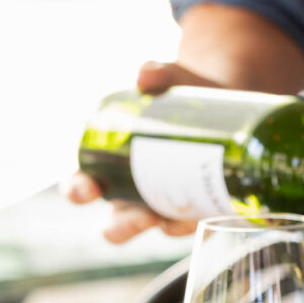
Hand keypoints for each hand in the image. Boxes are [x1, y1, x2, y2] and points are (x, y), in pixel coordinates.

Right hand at [62, 60, 219, 243]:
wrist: (225, 97)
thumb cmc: (182, 90)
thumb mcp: (172, 78)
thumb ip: (157, 73)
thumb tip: (145, 75)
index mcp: (110, 166)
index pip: (83, 186)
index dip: (78, 191)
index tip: (86, 189)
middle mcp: (134, 193)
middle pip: (117, 224)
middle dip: (122, 226)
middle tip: (137, 214)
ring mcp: (165, 204)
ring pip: (155, 229)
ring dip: (162, 229)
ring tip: (169, 219)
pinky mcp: (199, 207)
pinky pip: (194, 223)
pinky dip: (198, 222)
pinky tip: (207, 216)